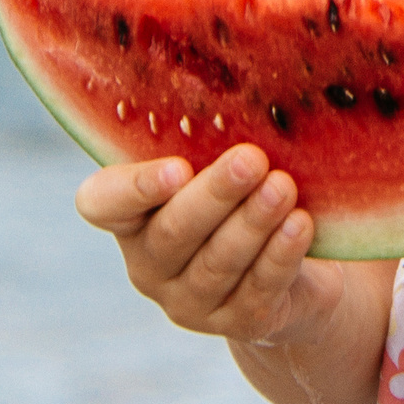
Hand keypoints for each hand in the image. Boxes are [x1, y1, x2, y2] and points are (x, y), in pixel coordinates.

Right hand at [76, 144, 344, 347]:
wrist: (292, 268)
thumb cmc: (242, 196)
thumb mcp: (216, 167)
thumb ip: (207, 139)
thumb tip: (236, 79)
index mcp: (130, 217)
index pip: (102, 204)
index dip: (132, 189)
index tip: (176, 167)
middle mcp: (149, 264)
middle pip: (174, 232)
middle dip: (215, 194)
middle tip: (251, 159)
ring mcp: (190, 302)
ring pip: (219, 262)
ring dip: (253, 222)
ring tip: (284, 187)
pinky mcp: (238, 324)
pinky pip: (258, 290)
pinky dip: (280, 255)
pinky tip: (300, 224)